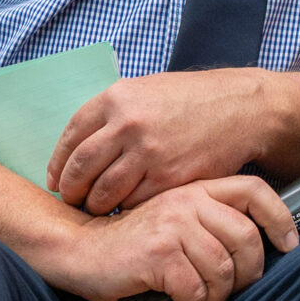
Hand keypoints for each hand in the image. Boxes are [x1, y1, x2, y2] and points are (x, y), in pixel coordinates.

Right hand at [39, 176, 297, 300]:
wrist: (78, 250)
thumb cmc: (133, 244)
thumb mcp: (176, 221)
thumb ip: (210, 224)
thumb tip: (258, 253)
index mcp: (197, 190)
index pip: (253, 190)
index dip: (280, 217)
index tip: (289, 244)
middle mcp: (187, 202)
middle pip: (246, 239)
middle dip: (246, 276)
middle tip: (227, 292)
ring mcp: (173, 226)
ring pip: (222, 271)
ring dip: (213, 299)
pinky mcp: (158, 255)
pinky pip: (195, 292)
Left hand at [50, 69, 275, 211]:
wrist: (242, 109)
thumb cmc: (192, 100)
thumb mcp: (146, 90)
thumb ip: (112, 113)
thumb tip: (80, 144)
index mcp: (116, 99)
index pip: (70, 139)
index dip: (58, 166)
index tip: (57, 181)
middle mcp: (128, 124)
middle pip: (80, 170)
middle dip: (72, 191)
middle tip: (74, 201)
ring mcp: (149, 153)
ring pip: (104, 193)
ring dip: (97, 206)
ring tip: (100, 209)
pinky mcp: (171, 178)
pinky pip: (135, 203)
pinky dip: (128, 210)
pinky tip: (130, 209)